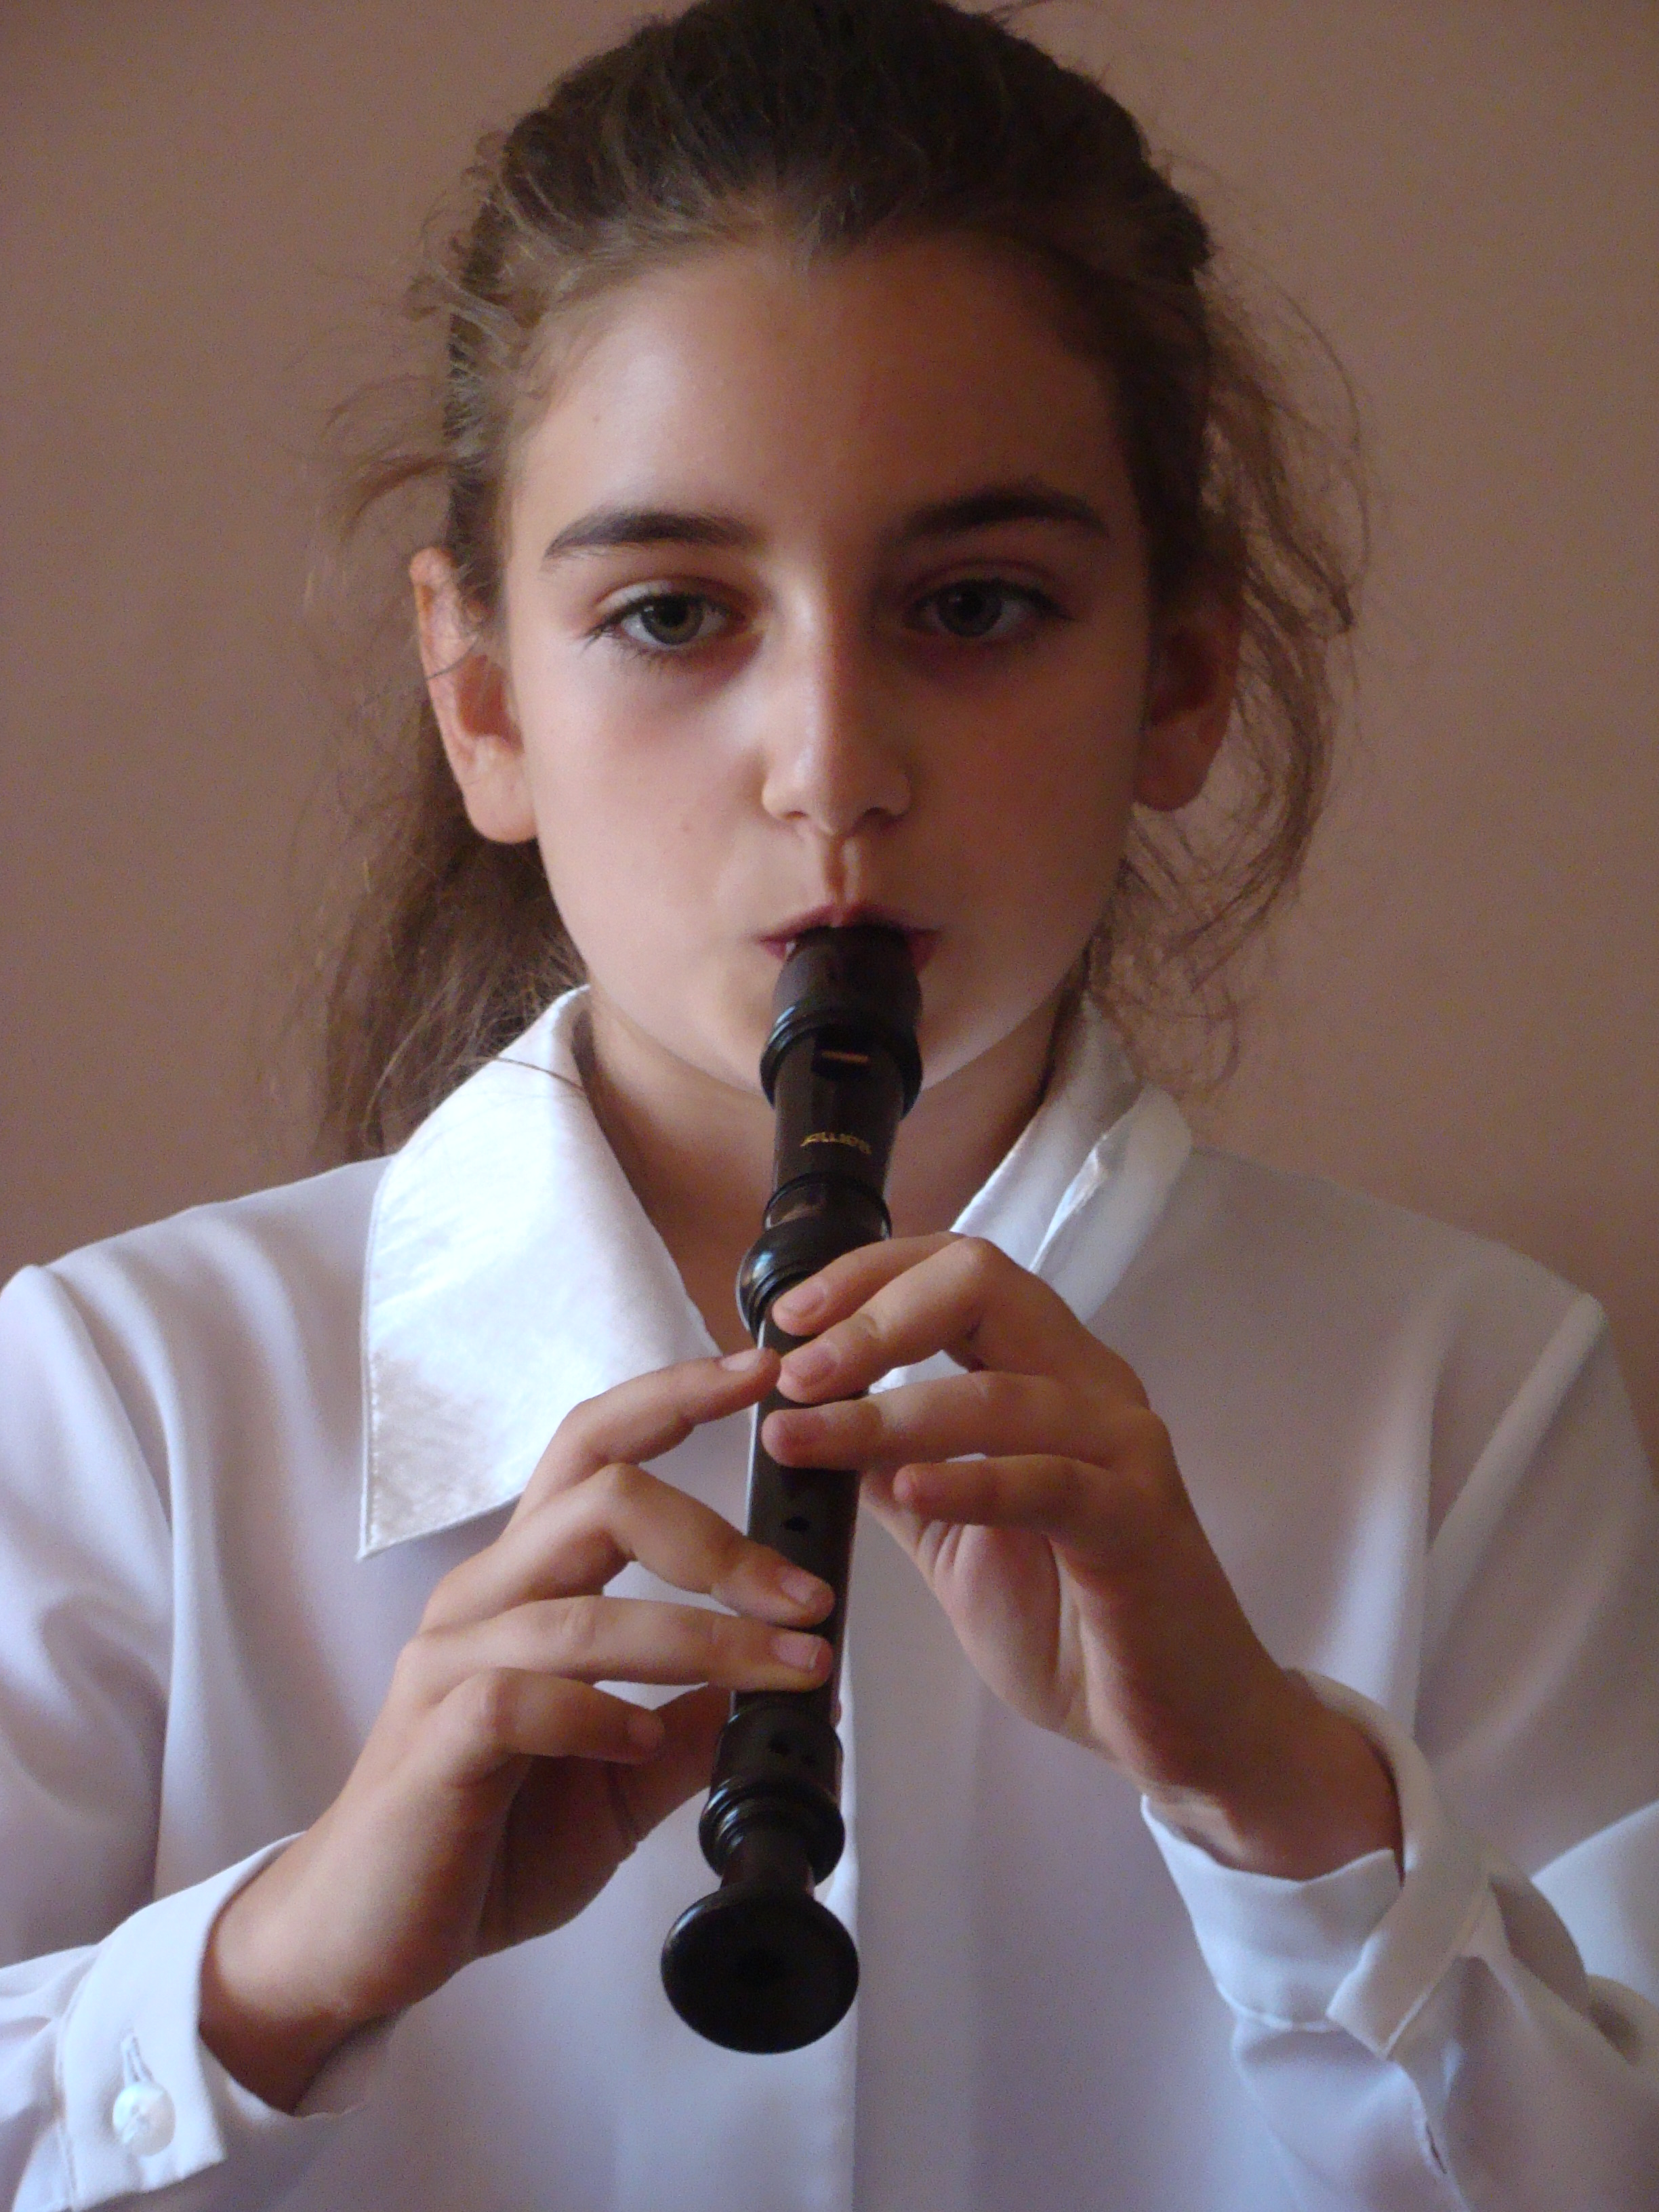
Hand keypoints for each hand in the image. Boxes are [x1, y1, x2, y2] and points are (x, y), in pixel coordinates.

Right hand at [201, 1347, 830, 2109]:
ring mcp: (452, 1666)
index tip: (765, 1374)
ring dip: (703, 1640)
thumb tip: (784, 1690)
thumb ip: (689, 1724)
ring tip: (784, 1676)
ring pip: (583, 1609)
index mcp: (525, 1584)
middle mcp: (483, 1600)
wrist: (364, 1940)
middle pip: (598, 1496)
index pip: (594, 1450)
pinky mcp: (434, 1741)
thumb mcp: (621, 1778)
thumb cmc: (487, 1843)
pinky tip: (642, 1746)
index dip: (676, 1397)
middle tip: (806, 1598)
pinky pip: (523, 1697)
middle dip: (719, 1538)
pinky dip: (601, 1715)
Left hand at [763, 1237, 1400, 1879]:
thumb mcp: (947, 1533)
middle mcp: (1092, 1387)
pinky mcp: (1138, 1521)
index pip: (958, 1271)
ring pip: (999, 1391)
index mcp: (1049, 1372)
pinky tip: (906, 1490)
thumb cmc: (1071, 1623)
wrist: (1180, 1722)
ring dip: (886, 1412)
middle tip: (794, 1370)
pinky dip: (970, 1480)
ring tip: (802, 1436)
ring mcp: (1123, 1449)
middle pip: (983, 1284)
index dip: (868, 1276)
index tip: (787, 1319)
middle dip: (873, 1314)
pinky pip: (1048, 1481)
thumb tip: (799, 1419)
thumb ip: (888, 1470)